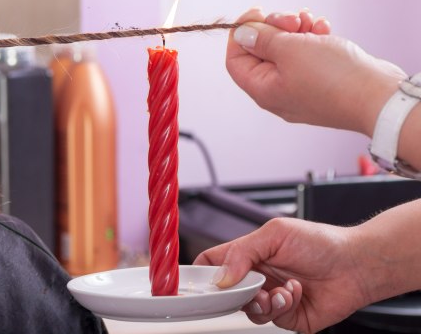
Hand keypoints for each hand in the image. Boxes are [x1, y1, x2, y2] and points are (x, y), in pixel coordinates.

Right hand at [194, 218, 370, 332]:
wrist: (356, 265)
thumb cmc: (319, 242)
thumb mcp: (275, 234)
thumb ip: (243, 252)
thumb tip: (222, 276)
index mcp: (248, 255)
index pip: (212, 264)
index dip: (201, 274)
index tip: (196, 282)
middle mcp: (257, 278)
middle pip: (225, 292)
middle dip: (233, 292)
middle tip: (246, 286)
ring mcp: (271, 298)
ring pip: (247, 310)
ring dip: (262, 300)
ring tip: (280, 289)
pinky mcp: (288, 316)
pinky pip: (271, 318)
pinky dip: (282, 304)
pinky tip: (295, 291)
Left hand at [227, 8, 405, 134]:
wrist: (379, 95)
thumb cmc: (333, 76)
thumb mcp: (289, 49)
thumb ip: (261, 39)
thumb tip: (242, 34)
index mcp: (263, 90)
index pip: (235, 60)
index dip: (241, 34)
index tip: (256, 13)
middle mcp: (279, 91)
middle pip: (261, 51)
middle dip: (274, 27)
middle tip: (291, 19)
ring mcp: (301, 86)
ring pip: (287, 49)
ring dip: (296, 29)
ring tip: (310, 21)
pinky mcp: (323, 80)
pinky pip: (308, 54)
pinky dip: (313, 38)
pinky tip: (324, 29)